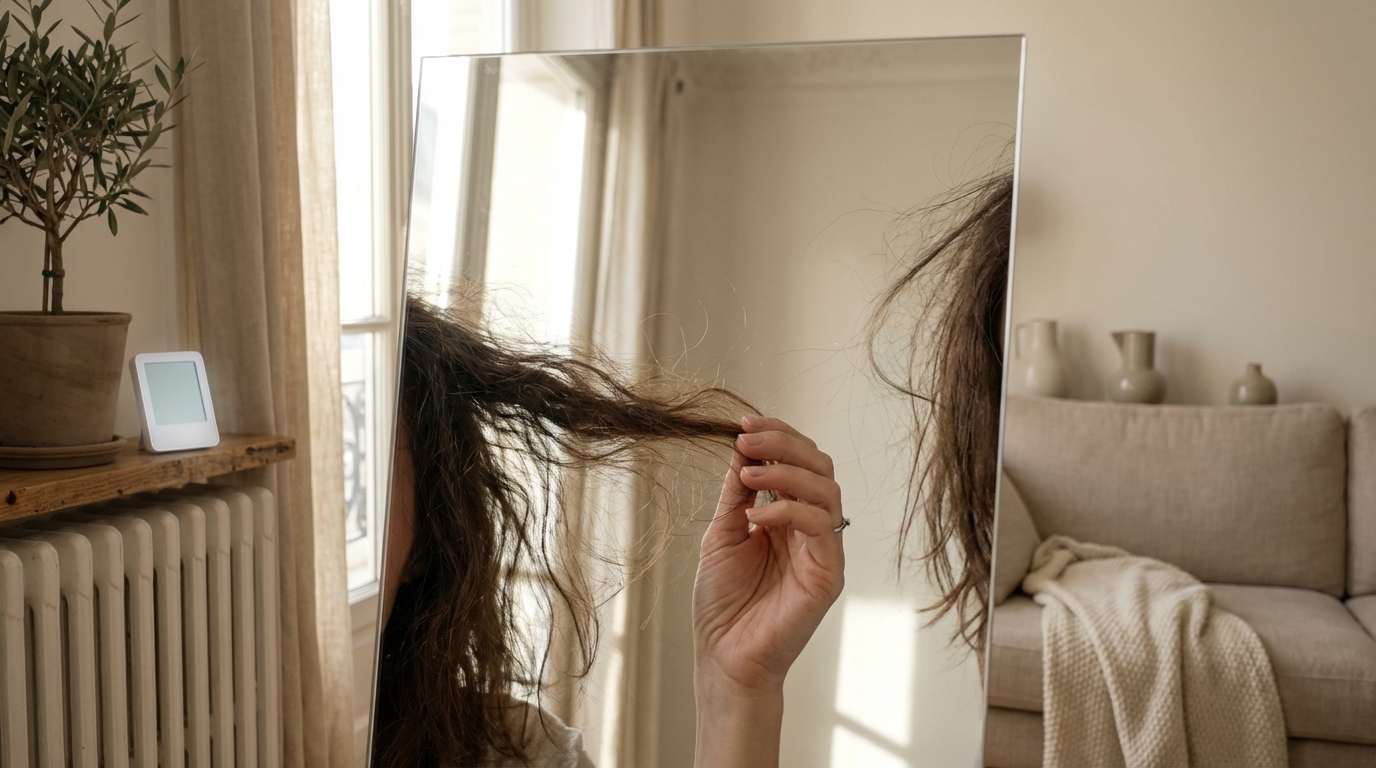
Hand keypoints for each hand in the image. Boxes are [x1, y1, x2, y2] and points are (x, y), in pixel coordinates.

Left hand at [692, 416, 844, 766]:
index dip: (777, 436)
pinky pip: (821, 526)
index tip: (744, 425)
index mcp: (787, 515)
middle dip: (784, 444)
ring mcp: (822, 550)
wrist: (724, 655)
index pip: (798, 462)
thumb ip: (735, 493)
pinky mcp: (828, 574)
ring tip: (749, 472)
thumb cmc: (723, 602)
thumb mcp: (722, 534)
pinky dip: (788, 510)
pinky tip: (755, 515)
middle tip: (747, 440)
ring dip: (787, 471)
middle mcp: (810, 528)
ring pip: (826, 489)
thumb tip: (741, 447)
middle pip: (819, 466)